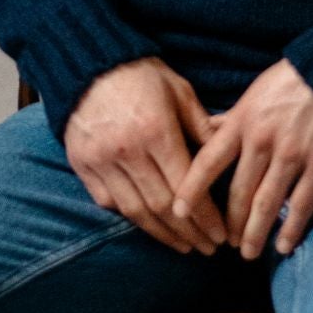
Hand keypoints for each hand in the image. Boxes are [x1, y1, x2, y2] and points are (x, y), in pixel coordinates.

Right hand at [64, 57, 231, 254]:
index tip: (221, 234)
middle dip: (189, 232)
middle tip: (208, 248)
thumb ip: (203, 128)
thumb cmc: (141, 75)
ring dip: (162, 234)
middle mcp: (127, 151)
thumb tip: (230, 156)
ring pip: (134, 211)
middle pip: (162, 206)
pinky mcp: (82, 165)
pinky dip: (130, 217)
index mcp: (156, 131)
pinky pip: (108, 201)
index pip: (186, 186)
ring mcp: (101, 160)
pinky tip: (150, 226)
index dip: (205, 217)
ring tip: (183, 245)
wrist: (88, 63)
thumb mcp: (180, 92)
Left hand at [171, 59, 312, 259]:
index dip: (191, 189)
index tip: (177, 212)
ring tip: (246, 252)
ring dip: (254, 232)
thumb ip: (230, 119)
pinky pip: (302, 204)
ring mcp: (292, 155)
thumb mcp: (253, 93)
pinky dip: (291, 228)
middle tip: (223, 243)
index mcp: (242, 122)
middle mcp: (262, 142)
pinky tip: (282, 246)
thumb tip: (205, 130)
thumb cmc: (291, 82)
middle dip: (228, 223)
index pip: (208, 161)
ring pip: (267, 203)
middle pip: (238, 192)